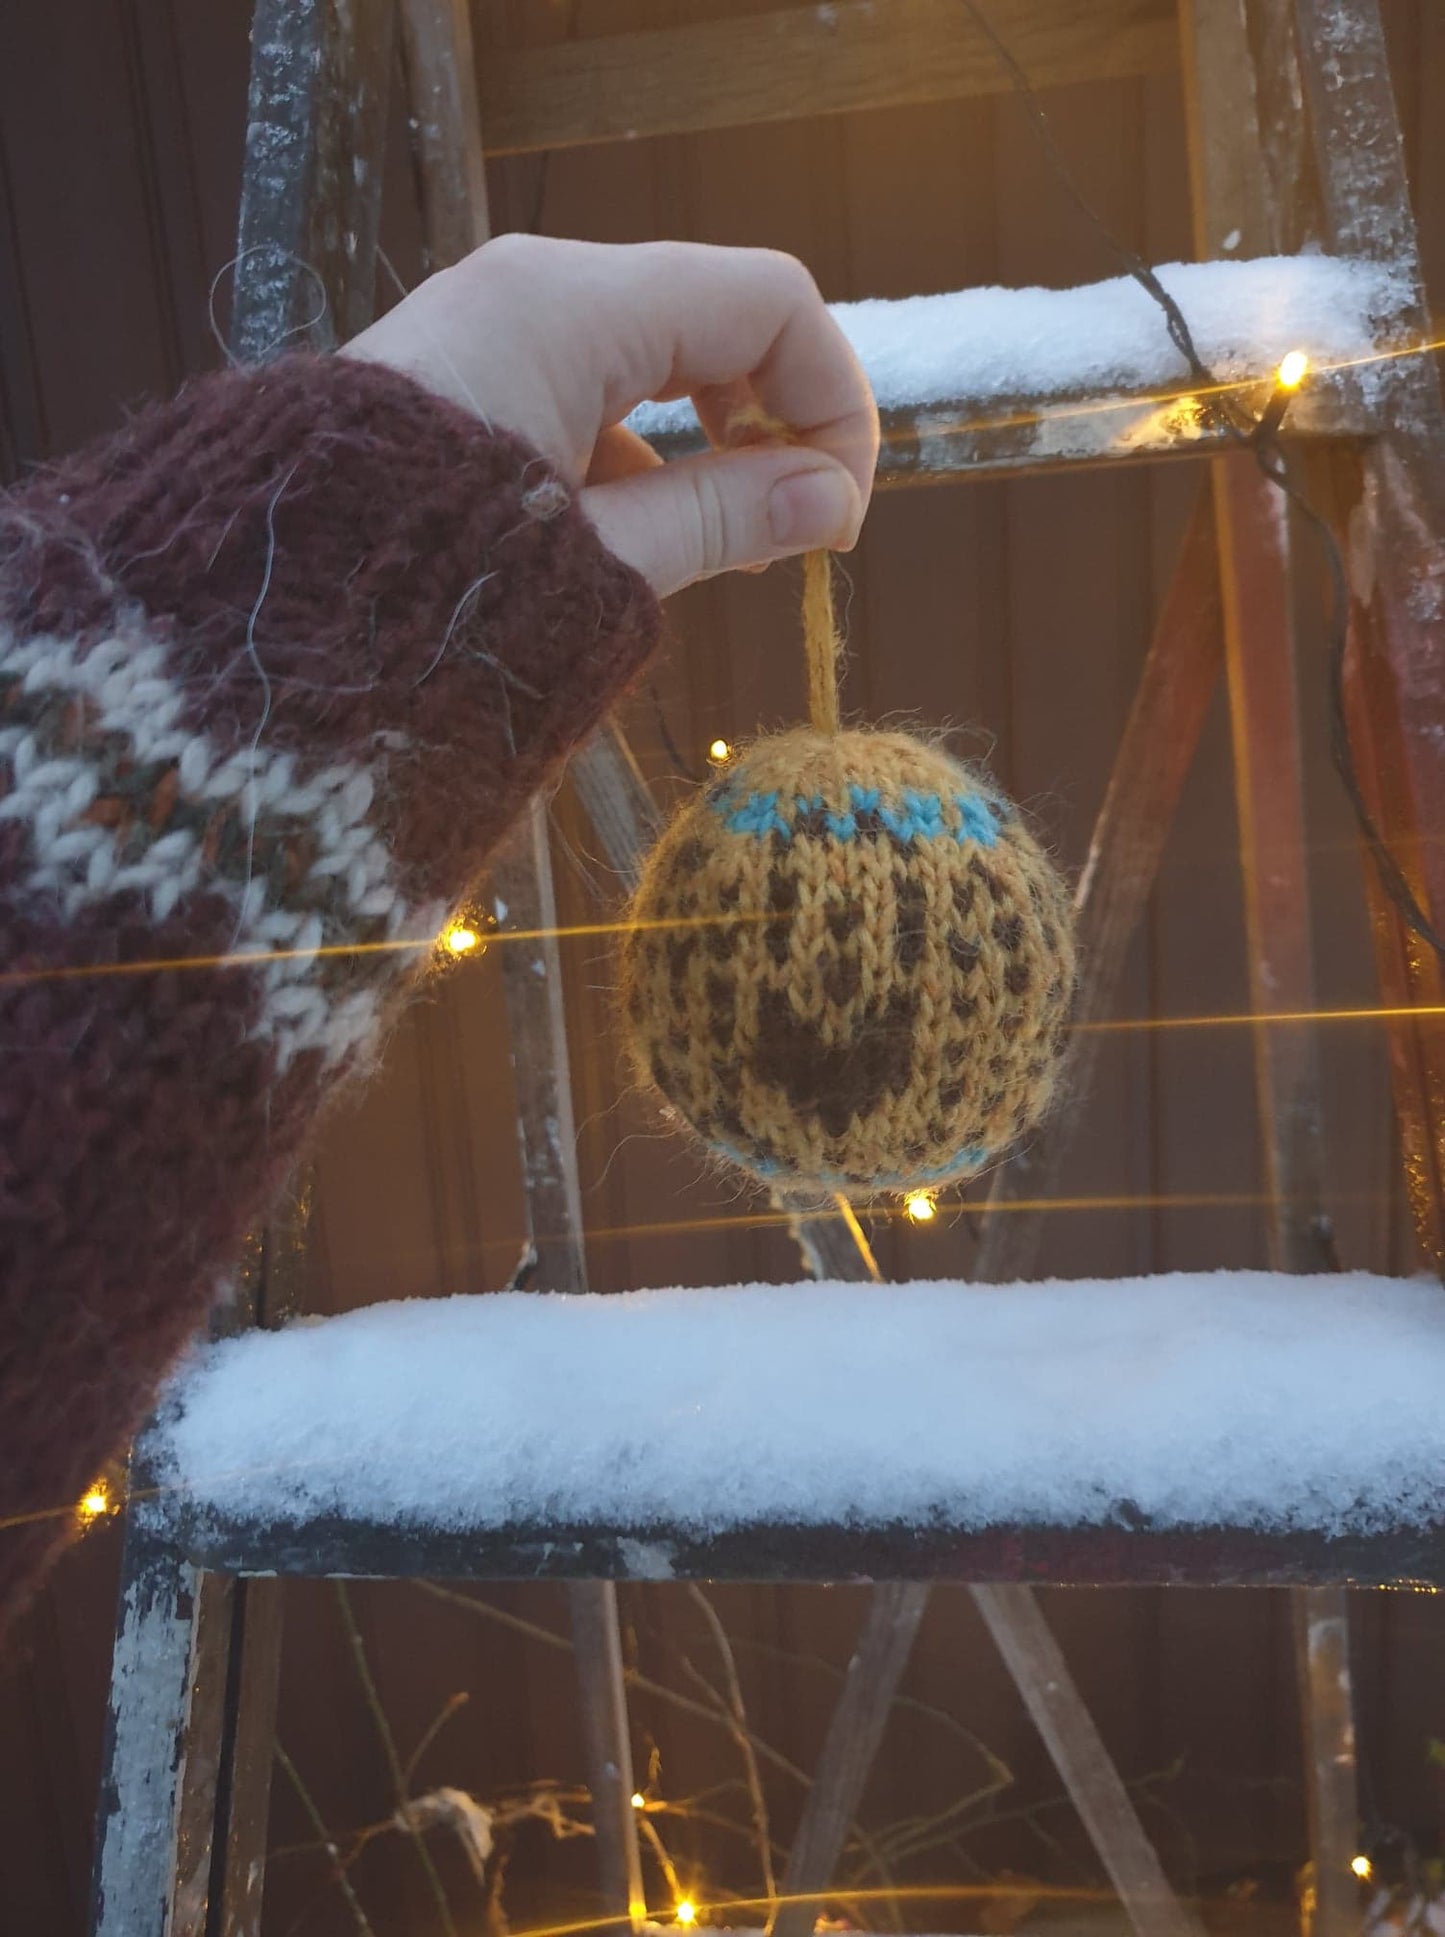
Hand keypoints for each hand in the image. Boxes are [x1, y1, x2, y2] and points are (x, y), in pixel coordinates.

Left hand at [342, 236, 877, 597]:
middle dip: (774, 419)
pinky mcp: (462, 383)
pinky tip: (640, 541)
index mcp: (568, 308)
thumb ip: (724, 518)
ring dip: (708, 444)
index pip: (766, 302)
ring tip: (724, 551)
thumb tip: (831, 503)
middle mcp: (528, 292)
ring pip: (650, 359)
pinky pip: (583, 393)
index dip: (830, 400)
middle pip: (712, 317)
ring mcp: (489, 332)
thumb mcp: (599, 564)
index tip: (839, 515)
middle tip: (799, 532)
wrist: (266, 637)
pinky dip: (635, 456)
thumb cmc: (427, 597)